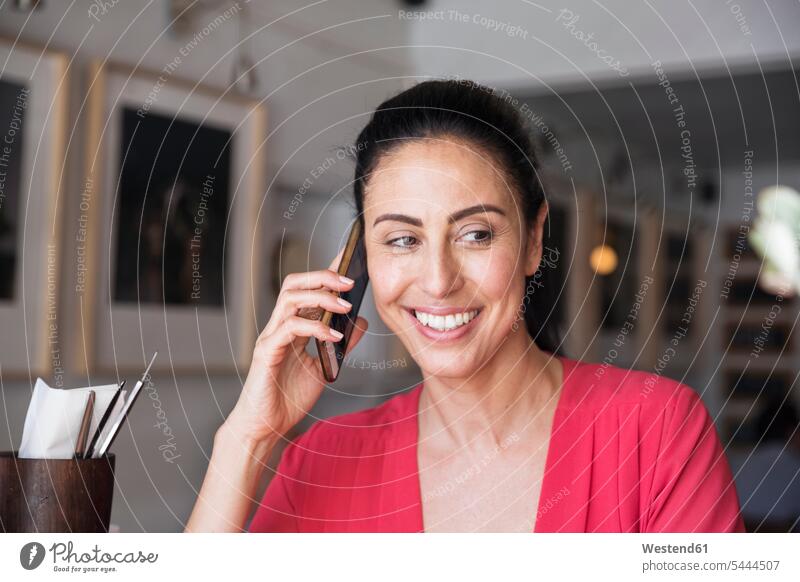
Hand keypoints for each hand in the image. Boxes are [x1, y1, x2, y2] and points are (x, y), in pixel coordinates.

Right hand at [225, 248, 367, 443]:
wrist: (266, 426)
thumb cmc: (288, 397)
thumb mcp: (324, 367)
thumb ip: (341, 344)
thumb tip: (360, 322)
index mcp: (292, 326)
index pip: (308, 289)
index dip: (326, 271)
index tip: (348, 257)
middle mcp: (279, 326)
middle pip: (294, 284)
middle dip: (322, 277)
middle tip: (350, 281)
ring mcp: (271, 337)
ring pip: (289, 299)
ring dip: (320, 298)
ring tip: (345, 306)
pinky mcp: (266, 352)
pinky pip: (289, 329)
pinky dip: (314, 328)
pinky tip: (333, 336)